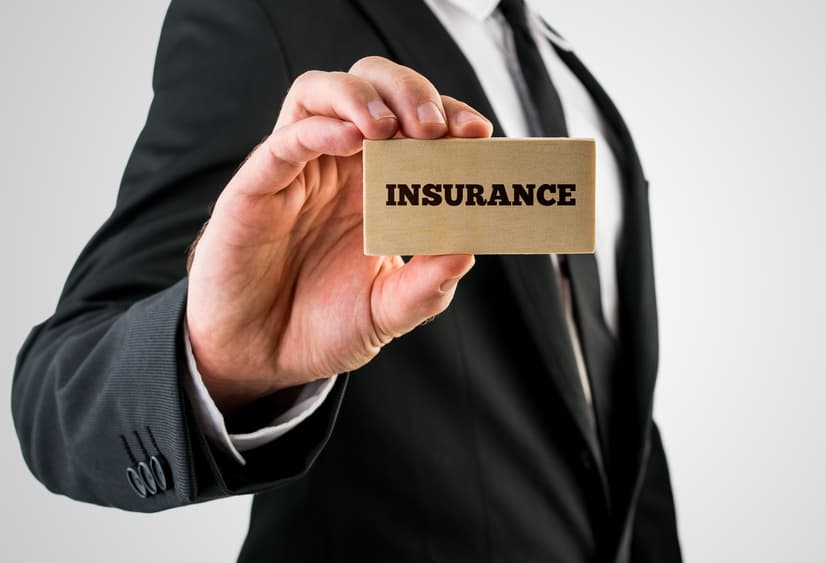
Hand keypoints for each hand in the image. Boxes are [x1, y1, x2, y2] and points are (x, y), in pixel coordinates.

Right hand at [186, 57, 491, 414]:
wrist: (263, 359)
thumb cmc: (325, 326)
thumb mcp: (389, 311)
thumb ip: (428, 286)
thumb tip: (469, 250)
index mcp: (381, 182)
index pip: (417, 122)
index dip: (450, 115)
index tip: (478, 134)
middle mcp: (341, 165)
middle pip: (372, 86)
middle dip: (409, 92)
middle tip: (436, 127)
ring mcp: (299, 170)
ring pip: (322, 92)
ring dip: (362, 95)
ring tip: (392, 126)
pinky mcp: (258, 187)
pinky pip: (285, 141)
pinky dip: (320, 129)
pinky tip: (352, 139)